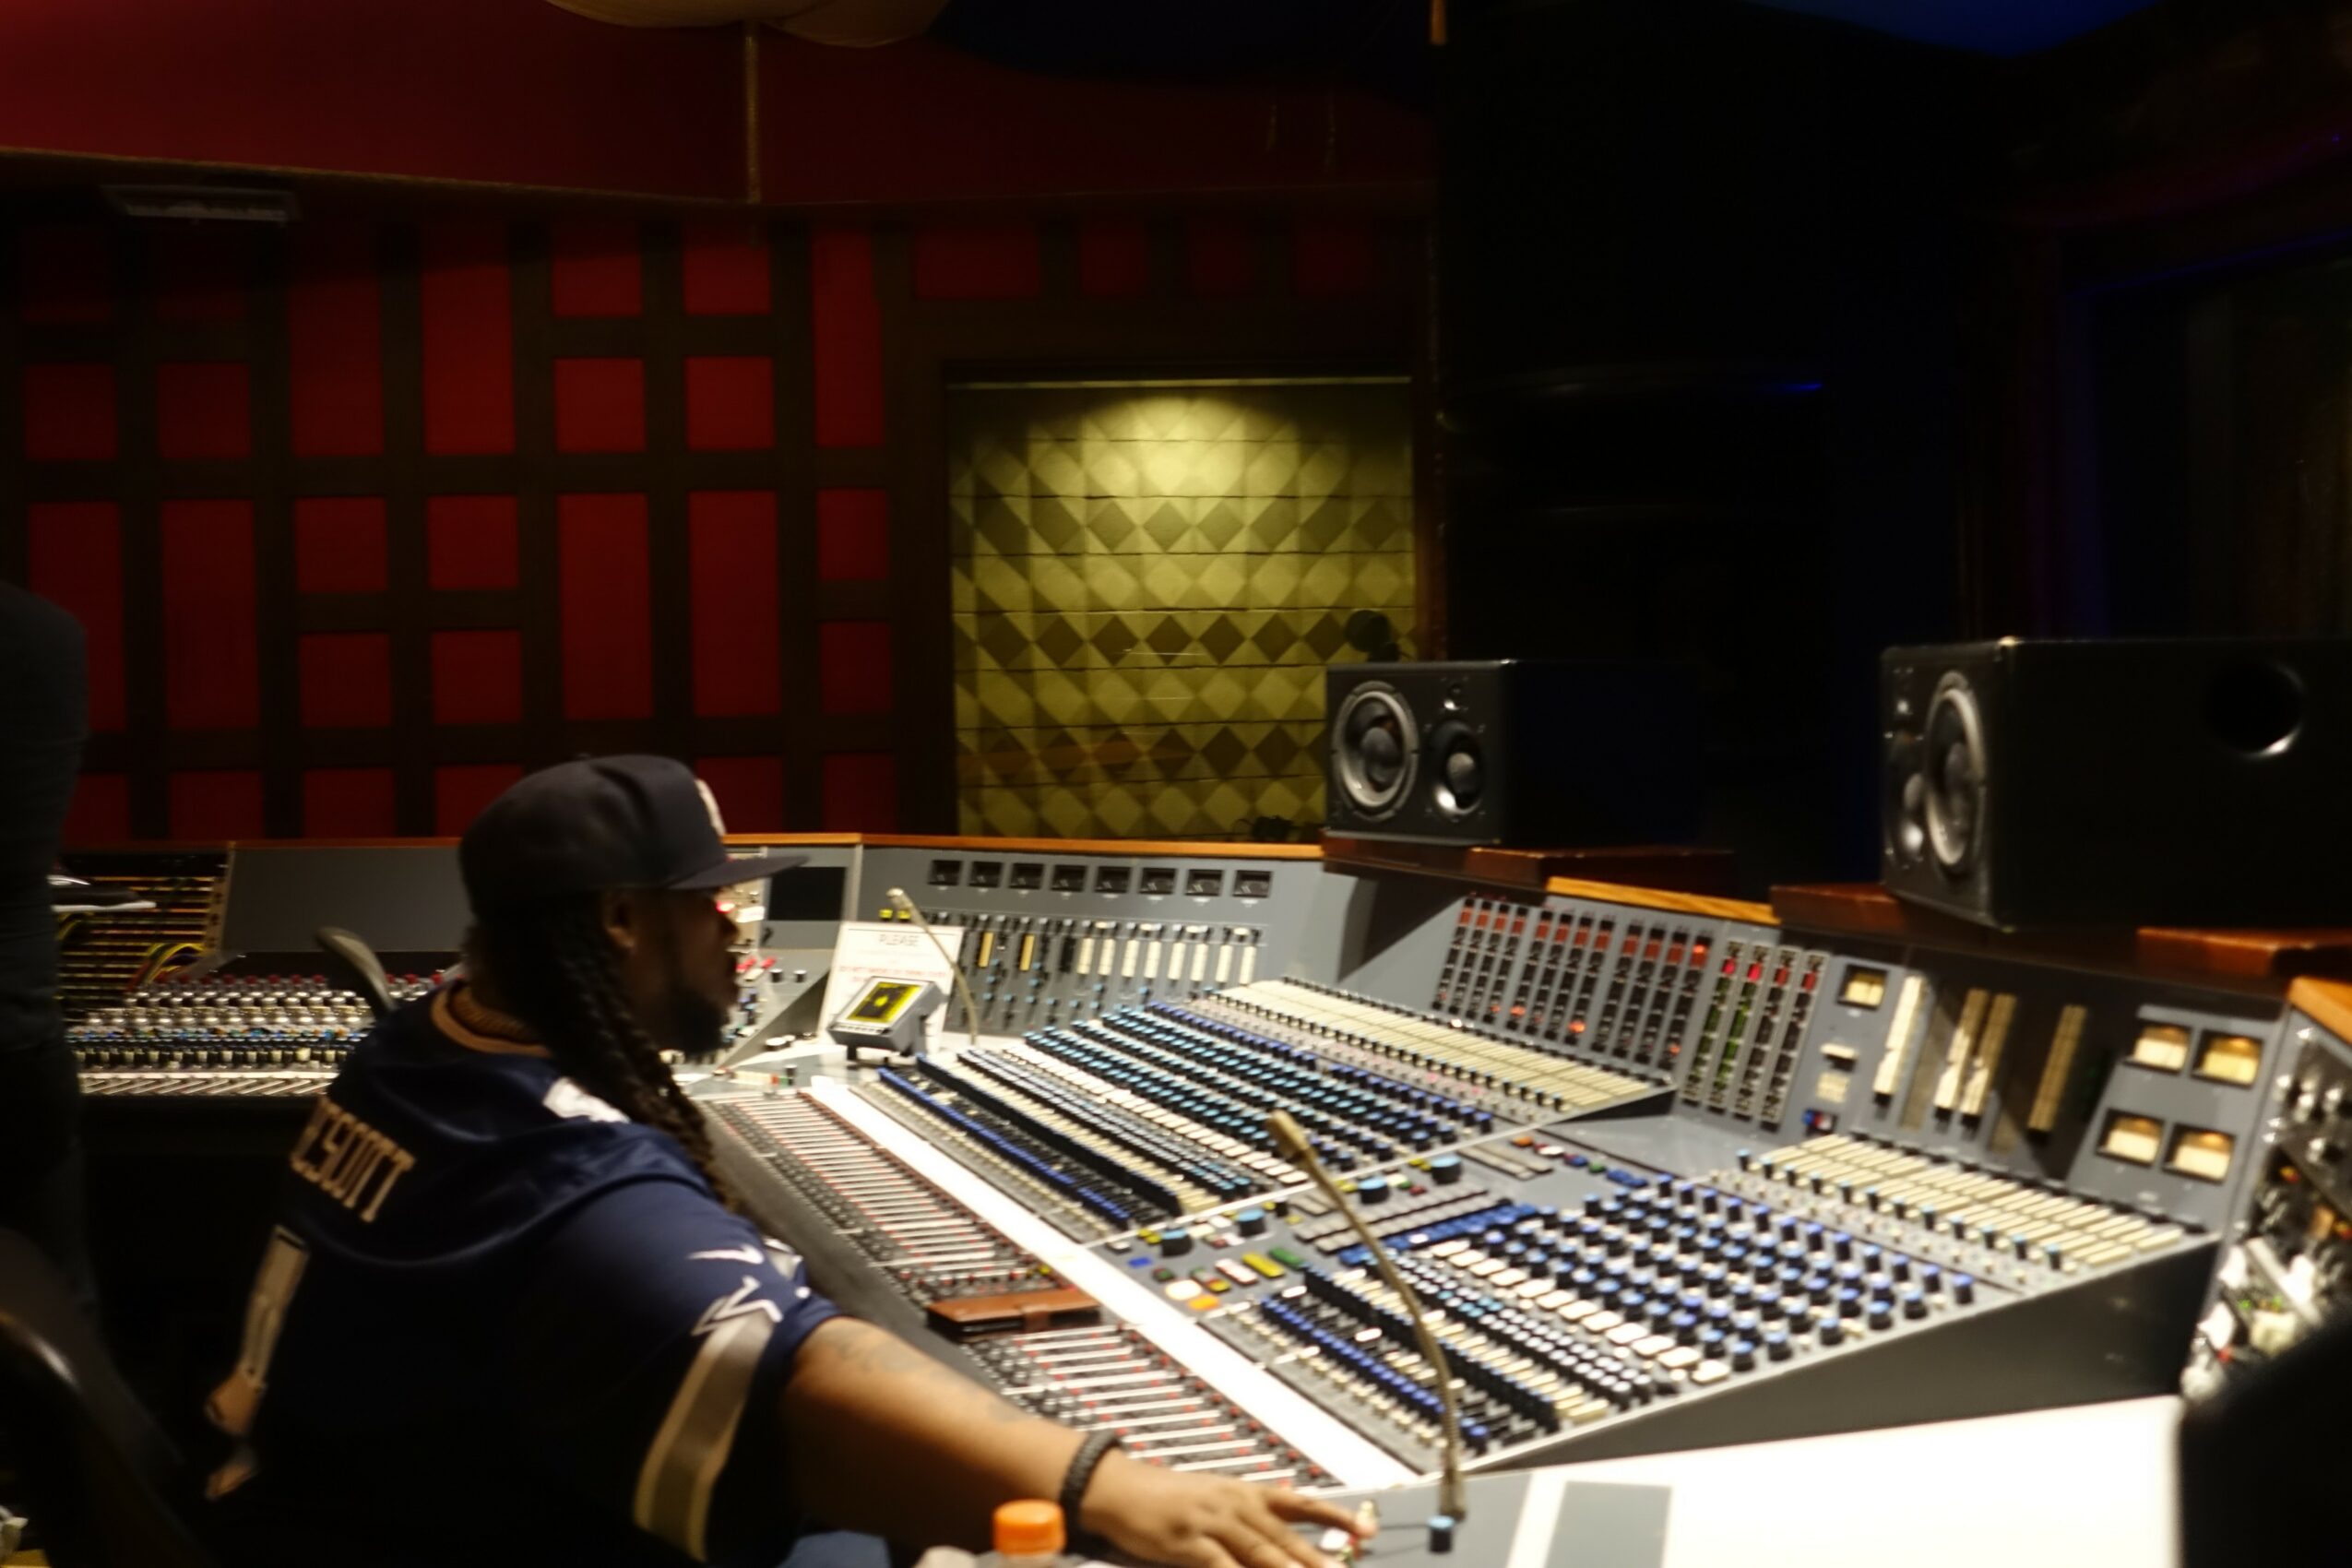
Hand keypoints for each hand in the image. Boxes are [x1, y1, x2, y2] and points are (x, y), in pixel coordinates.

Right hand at [1077, 1452, 1370, 1567]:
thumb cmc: (1164, 1496)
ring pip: (1262, 1553)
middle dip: (1319, 1560)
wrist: (1117, 1487)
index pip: (1299, 1503)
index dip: (1335, 1517)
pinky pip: (1222, 1567)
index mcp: (1245, 1492)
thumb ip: (1248, 1517)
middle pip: (1287, 1538)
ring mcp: (1214, 1523)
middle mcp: (1236, 1505)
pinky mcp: (1189, 1542)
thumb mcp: (1214, 1498)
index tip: (1365, 1530)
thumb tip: (1282, 1533)